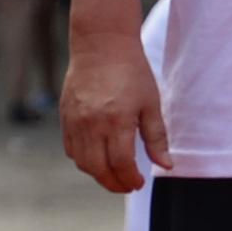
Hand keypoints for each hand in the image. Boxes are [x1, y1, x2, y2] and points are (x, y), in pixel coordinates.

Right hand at [61, 31, 164, 190]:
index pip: (121, 164)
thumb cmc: (130, 72)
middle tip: (127, 185)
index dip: (131, 179)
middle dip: (114, 184)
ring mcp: (75, 121)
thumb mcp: (151, 103)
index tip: (139, 182)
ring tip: (113, 173)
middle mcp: (92, 124)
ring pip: (82, 162)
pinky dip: (83, 159)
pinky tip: (97, 157)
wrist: (101, 45)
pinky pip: (70, 148)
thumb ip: (157, 137)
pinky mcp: (65, 116)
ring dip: (98, 174)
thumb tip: (165, 165)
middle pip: (99, 169)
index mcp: (117, 120)